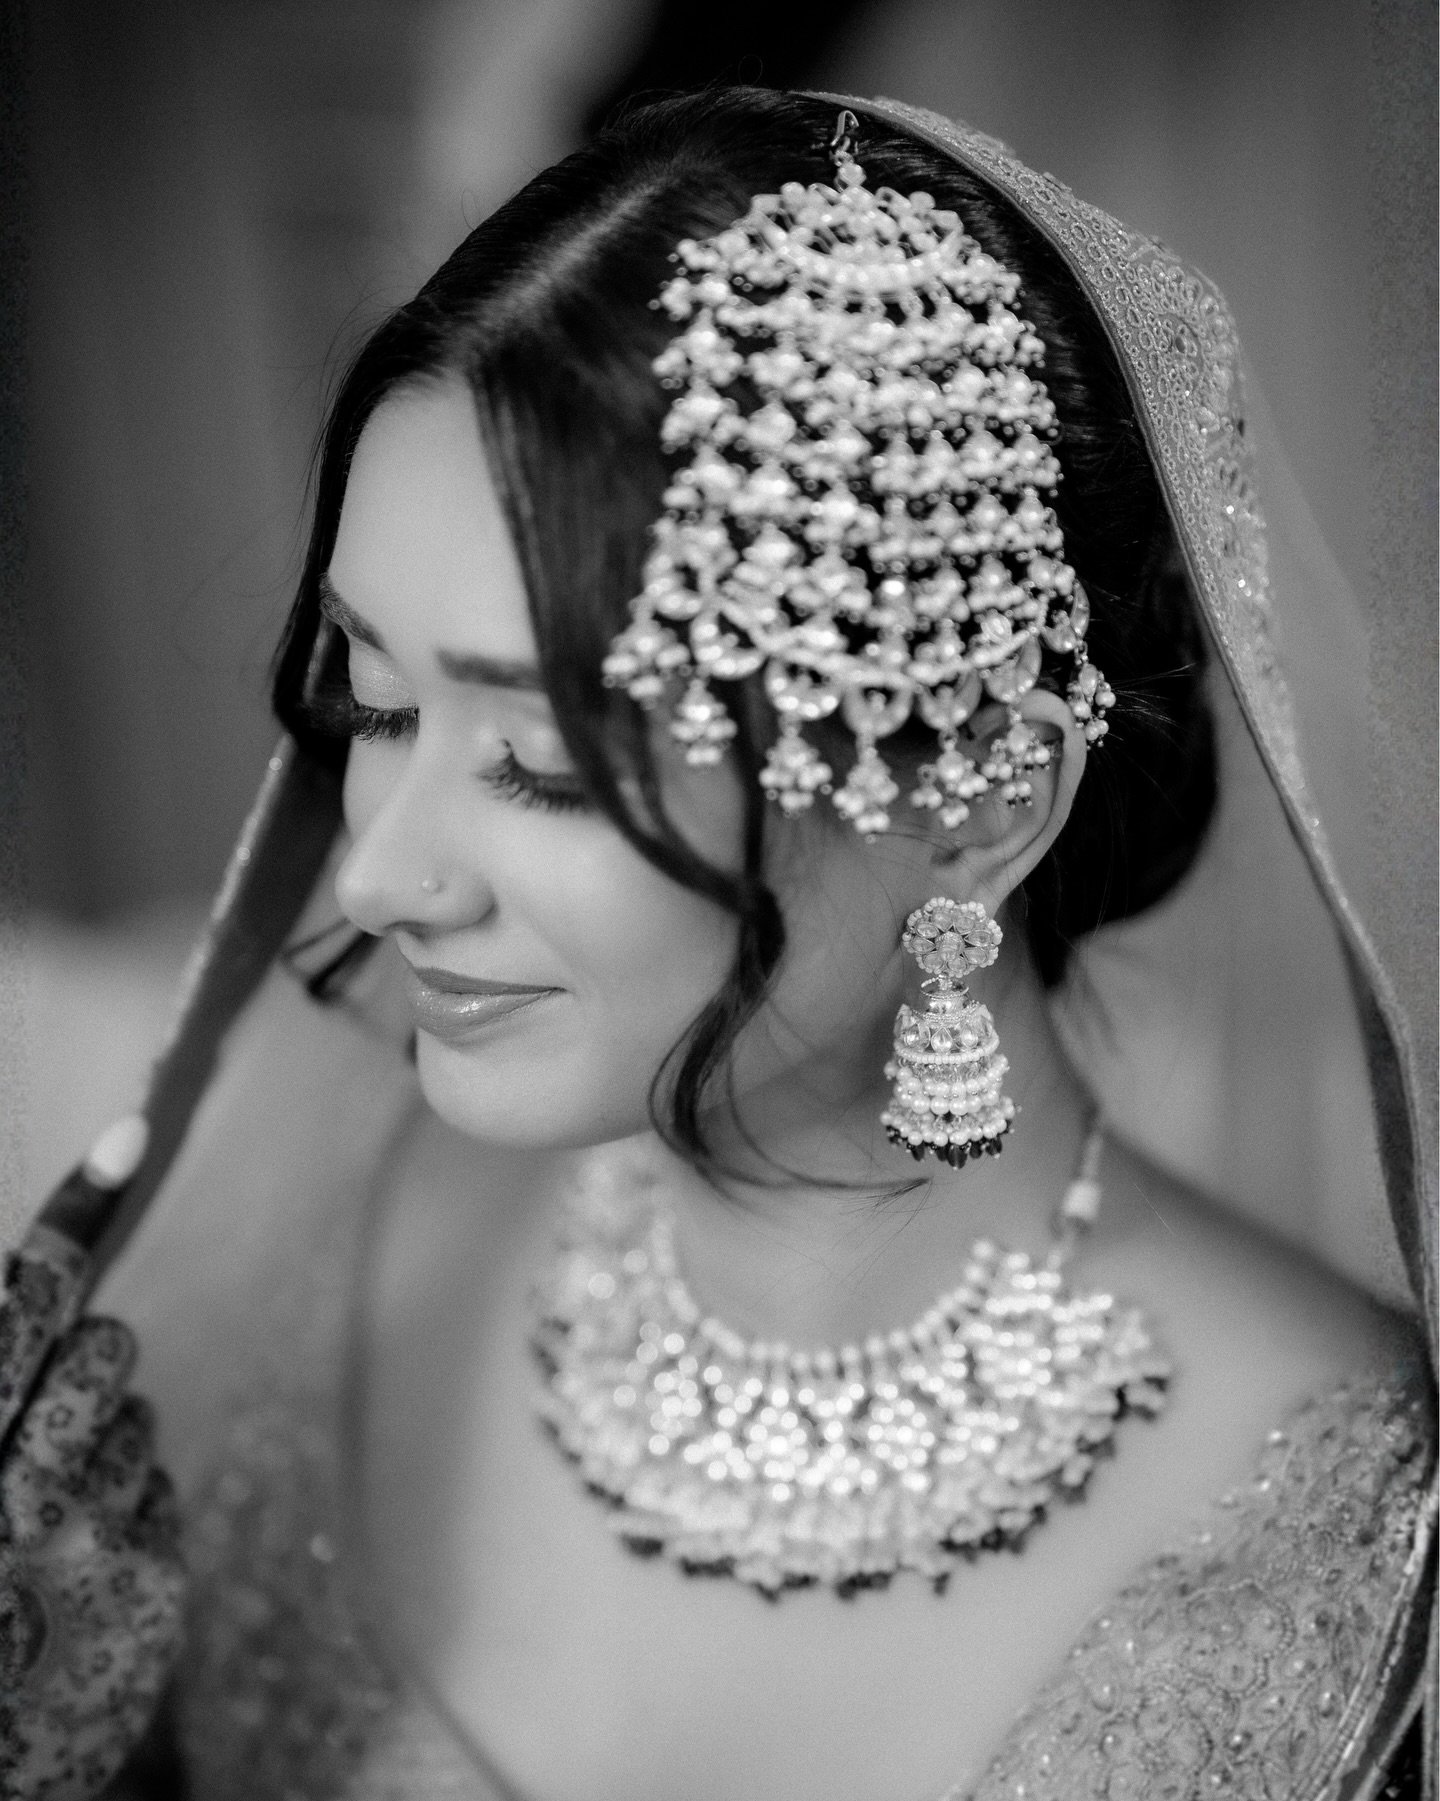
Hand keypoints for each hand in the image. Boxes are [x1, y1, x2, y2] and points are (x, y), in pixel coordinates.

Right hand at [0, 1229, 184, 1800]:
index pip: (16, 1304)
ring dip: (93, 1441)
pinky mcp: (153, 1583)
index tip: (133, 1128)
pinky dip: (119, 1508)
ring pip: (133, 1409)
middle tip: (35, 1420)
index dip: (76, 1208)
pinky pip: (156, 1484)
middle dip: (78, 1355)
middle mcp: (10, 1489)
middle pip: (98, 1339)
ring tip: (34, 1520)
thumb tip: (38, 1292)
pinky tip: (72, 1574)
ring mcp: (89, 1537)